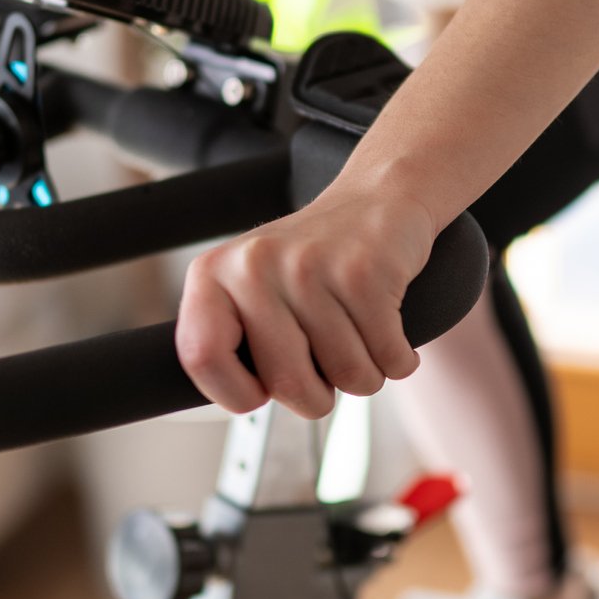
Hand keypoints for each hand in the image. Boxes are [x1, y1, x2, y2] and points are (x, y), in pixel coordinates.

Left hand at [176, 188, 439, 418]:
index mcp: (213, 275)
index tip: (260, 392)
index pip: (201, 357)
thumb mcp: (253, 291)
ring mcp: (309, 266)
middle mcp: (254, 266)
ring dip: (364, 374)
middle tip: (325, 370)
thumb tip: (242, 399)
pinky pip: (387, 358)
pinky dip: (398, 360)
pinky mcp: (364, 272)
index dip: (234, 393)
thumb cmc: (313, 263)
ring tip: (359, 336)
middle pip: (285, 383)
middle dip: (315, 397)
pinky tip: (389, 331)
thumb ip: (232, 342)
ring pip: (346, 376)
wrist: (378, 199)